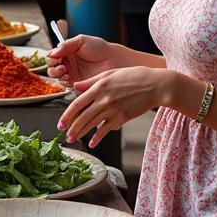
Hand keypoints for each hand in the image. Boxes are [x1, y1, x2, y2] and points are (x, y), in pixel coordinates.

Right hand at [47, 24, 121, 83]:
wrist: (113, 60)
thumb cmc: (99, 48)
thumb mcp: (82, 40)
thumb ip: (66, 44)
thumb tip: (53, 52)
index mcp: (67, 52)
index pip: (52, 55)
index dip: (51, 56)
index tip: (54, 56)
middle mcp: (67, 63)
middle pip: (51, 66)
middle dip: (52, 65)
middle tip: (59, 63)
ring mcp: (71, 73)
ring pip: (55, 76)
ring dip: (56, 73)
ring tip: (63, 69)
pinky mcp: (76, 83)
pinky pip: (64, 84)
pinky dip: (63, 81)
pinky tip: (68, 77)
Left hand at [57, 67, 171, 147]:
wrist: (156, 85)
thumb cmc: (134, 76)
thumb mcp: (110, 73)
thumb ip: (91, 81)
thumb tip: (75, 87)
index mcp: (99, 87)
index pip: (78, 103)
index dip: (67, 115)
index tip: (60, 123)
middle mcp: (104, 99)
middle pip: (83, 117)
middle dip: (72, 128)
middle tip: (65, 136)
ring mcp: (114, 109)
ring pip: (93, 124)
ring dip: (82, 133)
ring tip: (73, 139)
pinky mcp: (123, 117)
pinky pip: (107, 129)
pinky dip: (98, 137)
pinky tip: (92, 143)